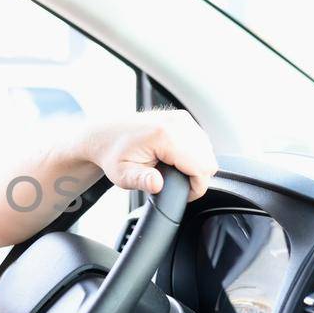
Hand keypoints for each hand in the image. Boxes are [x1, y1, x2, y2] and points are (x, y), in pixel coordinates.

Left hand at [83, 110, 217, 200]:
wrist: (105, 135)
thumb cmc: (113, 154)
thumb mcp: (123, 175)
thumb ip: (142, 181)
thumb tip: (157, 184)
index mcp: (164, 135)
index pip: (201, 167)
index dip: (196, 188)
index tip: (184, 194)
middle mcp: (177, 122)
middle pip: (208, 160)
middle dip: (197, 178)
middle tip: (175, 184)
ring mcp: (181, 118)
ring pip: (208, 151)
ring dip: (196, 166)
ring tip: (173, 172)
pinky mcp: (182, 118)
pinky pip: (201, 142)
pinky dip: (194, 155)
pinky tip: (176, 161)